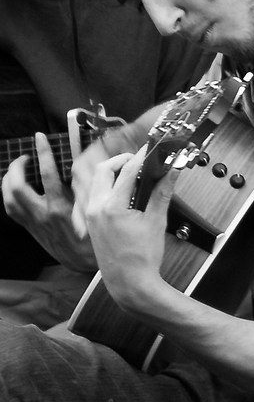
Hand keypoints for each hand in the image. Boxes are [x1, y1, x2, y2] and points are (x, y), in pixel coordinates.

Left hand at [1, 133, 94, 271]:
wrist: (82, 263)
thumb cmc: (93, 239)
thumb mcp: (96, 211)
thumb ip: (89, 190)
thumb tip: (87, 167)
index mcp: (59, 207)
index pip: (47, 173)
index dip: (43, 152)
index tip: (40, 138)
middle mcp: (41, 214)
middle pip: (16, 186)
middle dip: (16, 167)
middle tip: (24, 157)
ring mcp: (33, 222)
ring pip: (8, 198)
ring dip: (8, 181)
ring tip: (16, 170)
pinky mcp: (30, 228)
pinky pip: (11, 209)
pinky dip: (9, 196)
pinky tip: (15, 190)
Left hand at [76, 152, 173, 317]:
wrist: (128, 283)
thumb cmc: (141, 259)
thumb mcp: (156, 222)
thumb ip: (162, 193)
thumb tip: (172, 173)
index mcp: (112, 207)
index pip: (127, 171)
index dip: (141, 157)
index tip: (151, 150)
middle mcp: (95, 208)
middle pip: (104, 170)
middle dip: (122, 160)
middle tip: (141, 160)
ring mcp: (90, 215)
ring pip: (97, 182)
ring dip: (113, 173)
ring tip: (134, 175)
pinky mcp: (90, 221)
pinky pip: (95, 195)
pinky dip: (108, 187)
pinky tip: (124, 192)